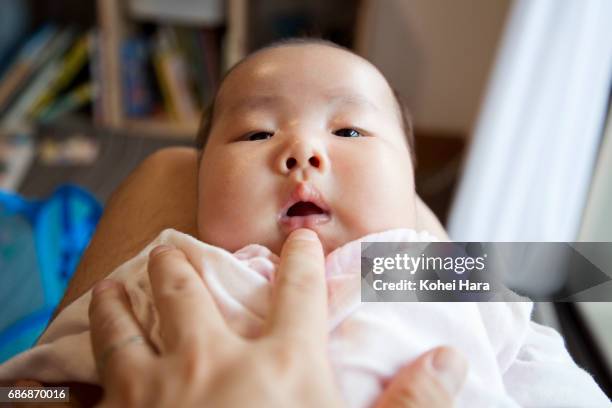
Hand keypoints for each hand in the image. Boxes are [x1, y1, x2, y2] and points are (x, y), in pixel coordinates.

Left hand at [89, 229, 465, 406]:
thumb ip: (410, 404)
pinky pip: (99, 368)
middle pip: (191, 291)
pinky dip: (94, 347)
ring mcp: (159, 386)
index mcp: (283, 365)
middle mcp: (216, 360)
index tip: (299, 241)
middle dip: (182, 263)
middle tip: (176, 246)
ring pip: (130, 321)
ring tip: (117, 282)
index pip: (298, 291)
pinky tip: (89, 339)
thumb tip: (451, 360)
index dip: (301, 259)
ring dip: (123, 298)